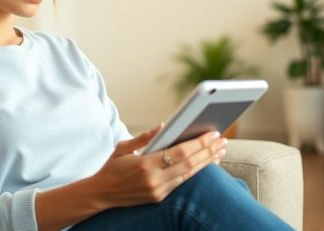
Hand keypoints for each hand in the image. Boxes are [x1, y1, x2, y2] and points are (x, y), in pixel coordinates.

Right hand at [88, 124, 227, 208]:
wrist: (100, 195)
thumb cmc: (111, 167)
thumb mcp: (122, 148)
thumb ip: (144, 137)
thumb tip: (164, 125)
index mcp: (145, 164)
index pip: (180, 152)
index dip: (199, 143)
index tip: (213, 133)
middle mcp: (154, 179)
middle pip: (189, 164)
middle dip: (208, 151)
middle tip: (223, 140)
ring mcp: (158, 191)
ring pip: (189, 175)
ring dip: (207, 162)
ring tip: (220, 151)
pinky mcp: (159, 197)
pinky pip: (182, 182)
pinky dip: (196, 172)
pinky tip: (206, 163)